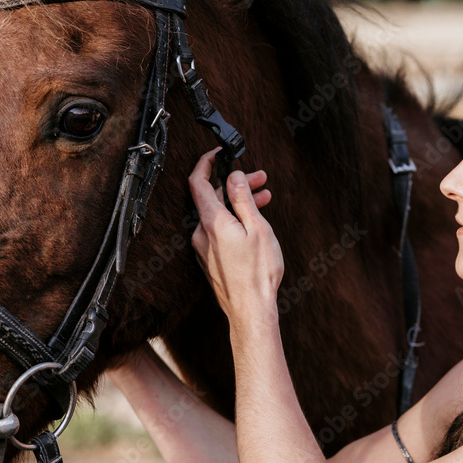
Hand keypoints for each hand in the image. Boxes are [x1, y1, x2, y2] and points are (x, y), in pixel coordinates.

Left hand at [189, 148, 283, 329]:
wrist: (250, 309)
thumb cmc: (257, 273)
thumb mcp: (257, 228)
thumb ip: (243, 199)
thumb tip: (234, 176)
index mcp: (211, 221)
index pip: (198, 182)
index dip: (207, 163)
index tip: (219, 153)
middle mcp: (201, 232)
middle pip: (213, 197)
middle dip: (236, 184)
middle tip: (261, 179)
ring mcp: (202, 246)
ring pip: (217, 213)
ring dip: (238, 202)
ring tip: (264, 197)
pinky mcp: (208, 257)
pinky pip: (217, 229)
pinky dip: (233, 219)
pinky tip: (253, 220)